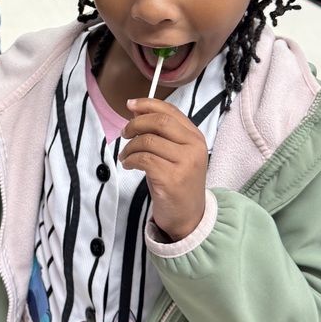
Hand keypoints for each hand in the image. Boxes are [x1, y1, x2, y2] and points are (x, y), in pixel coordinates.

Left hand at [120, 97, 207, 241]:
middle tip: (124, 133)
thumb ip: (162, 134)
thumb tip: (136, 114)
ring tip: (125, 156)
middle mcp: (193, 147)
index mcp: (195, 137)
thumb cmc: (178, 183)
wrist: (188, 216)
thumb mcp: (175, 154)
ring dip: (130, 147)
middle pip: (159, 122)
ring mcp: (184, 163)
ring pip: (148, 141)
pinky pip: (143, 159)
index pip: (171, 111)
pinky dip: (130, 160)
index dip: (148, 104)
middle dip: (136, 124)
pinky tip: (129, 164)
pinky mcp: (172, 178)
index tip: (130, 104)